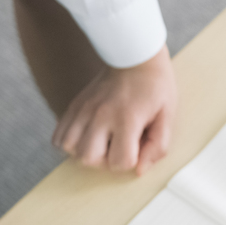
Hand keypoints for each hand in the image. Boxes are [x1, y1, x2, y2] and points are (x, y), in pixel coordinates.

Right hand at [53, 45, 176, 173]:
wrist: (134, 54)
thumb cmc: (155, 85)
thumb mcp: (167, 114)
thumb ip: (157, 146)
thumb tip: (139, 170)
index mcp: (127, 118)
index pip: (120, 161)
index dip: (131, 161)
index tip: (138, 145)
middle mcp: (100, 115)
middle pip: (88, 159)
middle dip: (105, 161)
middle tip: (118, 145)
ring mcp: (83, 110)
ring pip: (68, 149)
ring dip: (85, 152)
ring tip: (101, 141)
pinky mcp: (74, 106)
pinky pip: (58, 136)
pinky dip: (70, 143)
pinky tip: (87, 136)